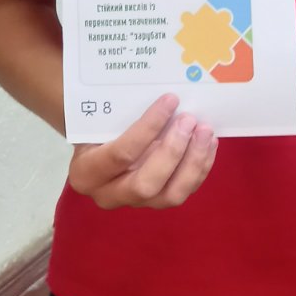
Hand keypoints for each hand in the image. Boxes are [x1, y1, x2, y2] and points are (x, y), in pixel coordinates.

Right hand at [66, 93, 216, 209]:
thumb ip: (120, 111)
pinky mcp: (157, 202)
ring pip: (170, 195)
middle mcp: (107, 195)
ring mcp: (135, 203)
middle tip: (190, 120)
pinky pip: (183, 191)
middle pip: (145, 184)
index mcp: (86, 172)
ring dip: (193, 162)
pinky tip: (209, 144)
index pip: (120, 154)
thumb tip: (161, 92)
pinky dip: (200, 168)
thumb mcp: (99, 119)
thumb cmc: (98, 126)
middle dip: (173, 151)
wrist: (95, 147)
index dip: (148, 127)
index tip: (170, 100)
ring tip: (205, 132)